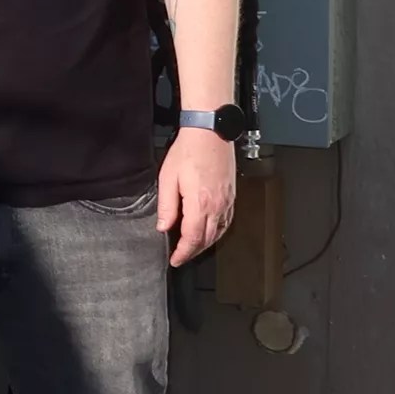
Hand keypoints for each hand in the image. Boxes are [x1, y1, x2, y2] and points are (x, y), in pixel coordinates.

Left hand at [157, 128, 238, 266]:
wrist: (209, 133)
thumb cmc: (188, 151)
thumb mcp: (168, 178)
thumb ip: (167, 206)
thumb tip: (163, 227)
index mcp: (200, 204)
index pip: (192, 238)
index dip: (183, 253)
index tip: (175, 260)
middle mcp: (217, 206)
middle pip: (207, 239)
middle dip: (193, 252)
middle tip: (181, 257)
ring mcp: (227, 201)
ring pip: (219, 232)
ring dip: (205, 243)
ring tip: (192, 248)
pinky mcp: (231, 195)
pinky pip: (227, 221)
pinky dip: (218, 232)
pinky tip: (210, 232)